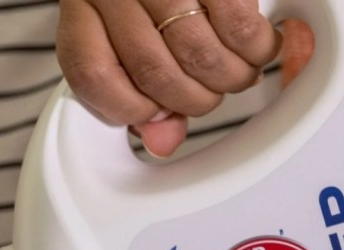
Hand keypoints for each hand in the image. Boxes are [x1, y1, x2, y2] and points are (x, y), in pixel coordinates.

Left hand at [56, 0, 281, 157]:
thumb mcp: (131, 31)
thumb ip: (140, 89)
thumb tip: (162, 142)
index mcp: (86, 2)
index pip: (92, 74)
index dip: (128, 108)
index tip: (154, 112)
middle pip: (154, 73)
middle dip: (194, 99)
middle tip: (211, 91)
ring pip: (199, 55)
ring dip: (229, 78)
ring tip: (239, 71)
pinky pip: (239, 27)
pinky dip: (256, 48)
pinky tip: (257, 45)